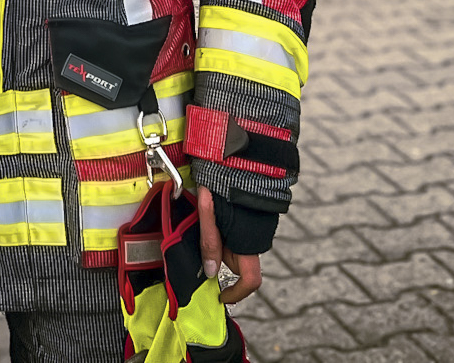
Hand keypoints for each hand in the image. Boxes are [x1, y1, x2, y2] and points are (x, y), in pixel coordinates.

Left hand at [197, 186, 262, 304]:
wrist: (239, 158)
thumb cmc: (223, 182)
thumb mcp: (210, 212)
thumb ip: (210, 242)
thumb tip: (210, 272)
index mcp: (249, 243)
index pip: (250, 280)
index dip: (236, 292)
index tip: (221, 296)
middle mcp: (254, 239)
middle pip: (237, 263)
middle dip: (218, 259)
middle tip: (200, 250)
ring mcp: (252, 228)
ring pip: (234, 247)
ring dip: (219, 242)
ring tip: (203, 222)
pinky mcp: (248, 218)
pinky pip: (235, 233)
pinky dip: (222, 230)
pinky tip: (210, 215)